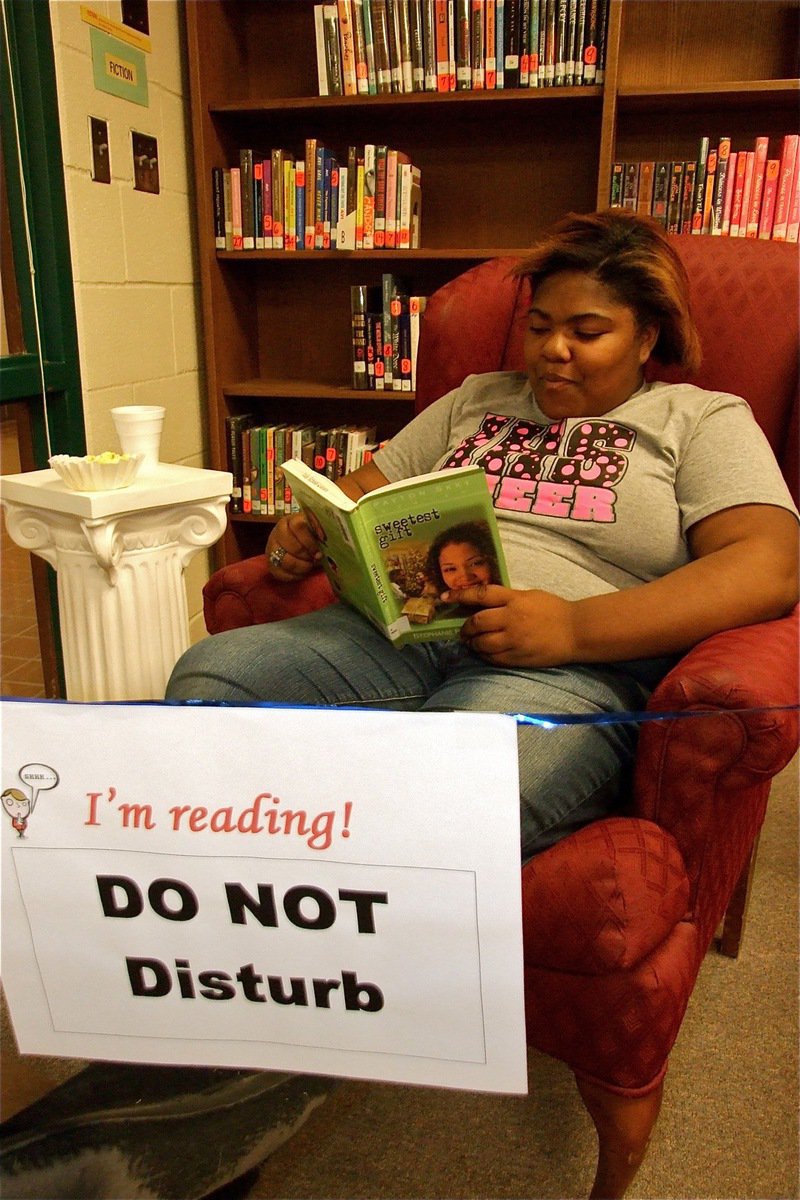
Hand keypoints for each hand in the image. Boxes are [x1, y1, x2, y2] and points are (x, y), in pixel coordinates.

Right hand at [265, 513, 320, 580]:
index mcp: (289, 521)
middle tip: (315, 558)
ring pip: (286, 561)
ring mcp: (271, 549)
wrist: (294, 544)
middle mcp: (277, 533)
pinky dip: (296, 575)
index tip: (319, 549)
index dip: (310, 540)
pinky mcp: (270, 564)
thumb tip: (321, 549)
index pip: (298, 526)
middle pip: (293, 546)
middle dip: (307, 555)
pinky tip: (303, 572)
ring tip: (310, 565)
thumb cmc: (308, 535)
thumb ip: (319, 534)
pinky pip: (282, 573)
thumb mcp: (314, 529)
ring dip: (302, 567)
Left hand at [443, 584, 578, 667]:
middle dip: (466, 627)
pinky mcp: (518, 657)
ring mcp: (514, 640)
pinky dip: (484, 655)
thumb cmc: (554, 610)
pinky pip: (493, 658)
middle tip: (464, 629)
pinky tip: (485, 652)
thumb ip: (507, 599)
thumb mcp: (530, 596)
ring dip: (473, 643)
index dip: (460, 595)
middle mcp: (512, 618)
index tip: (446, 598)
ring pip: (482, 643)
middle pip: (477, 622)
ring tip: (472, 642)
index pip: (481, 595)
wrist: (576, 631)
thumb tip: (482, 602)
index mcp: (515, 599)